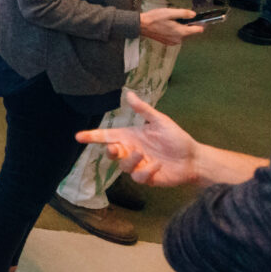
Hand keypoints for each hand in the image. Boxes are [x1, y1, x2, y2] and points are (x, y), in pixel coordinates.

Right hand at [75, 91, 201, 185]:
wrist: (192, 158)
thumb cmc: (176, 138)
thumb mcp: (160, 121)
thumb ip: (144, 110)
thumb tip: (129, 94)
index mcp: (131, 136)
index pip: (107, 136)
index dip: (92, 136)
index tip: (78, 136)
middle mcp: (131, 151)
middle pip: (111, 153)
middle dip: (110, 151)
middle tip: (115, 148)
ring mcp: (138, 165)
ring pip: (123, 166)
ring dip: (132, 160)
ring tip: (145, 154)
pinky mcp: (146, 178)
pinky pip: (138, 176)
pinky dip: (146, 170)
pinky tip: (158, 166)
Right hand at [139, 5, 207, 46]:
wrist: (141, 26)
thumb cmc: (154, 18)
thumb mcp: (170, 12)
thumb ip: (183, 13)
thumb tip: (194, 15)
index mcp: (180, 32)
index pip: (197, 30)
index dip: (200, 24)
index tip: (200, 20)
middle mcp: (178, 39)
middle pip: (189, 31)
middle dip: (186, 24)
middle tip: (177, 17)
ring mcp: (172, 42)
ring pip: (182, 34)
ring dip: (180, 27)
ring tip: (170, 21)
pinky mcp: (167, 42)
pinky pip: (176, 36)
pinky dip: (174, 31)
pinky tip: (166, 25)